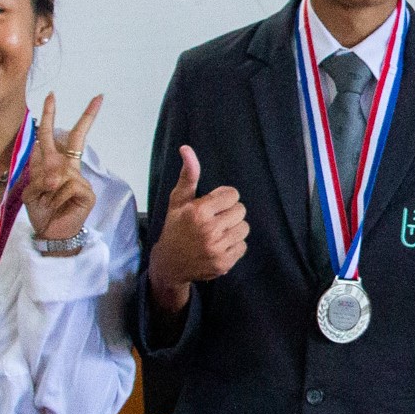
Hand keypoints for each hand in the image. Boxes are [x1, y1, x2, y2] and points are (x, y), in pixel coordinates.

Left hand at [23, 92, 101, 242]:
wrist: (50, 233)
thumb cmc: (41, 211)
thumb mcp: (30, 190)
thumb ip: (38, 175)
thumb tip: (55, 174)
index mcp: (53, 164)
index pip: (52, 136)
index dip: (50, 115)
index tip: (52, 96)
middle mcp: (68, 168)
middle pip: (75, 139)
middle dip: (87, 117)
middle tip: (98, 97)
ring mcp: (79, 180)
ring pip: (59, 172)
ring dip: (47, 189)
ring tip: (48, 203)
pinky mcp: (87, 192)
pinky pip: (67, 186)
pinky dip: (56, 198)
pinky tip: (58, 207)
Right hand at [146, 145, 248, 312]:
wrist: (170, 264)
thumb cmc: (175, 227)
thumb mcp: (178, 200)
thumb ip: (188, 175)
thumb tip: (186, 149)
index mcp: (199, 212)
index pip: (233, 195)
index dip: (224, 198)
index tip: (213, 205)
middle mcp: (209, 230)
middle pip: (241, 211)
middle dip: (230, 212)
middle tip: (216, 218)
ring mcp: (217, 249)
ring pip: (244, 228)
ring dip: (233, 228)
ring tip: (218, 232)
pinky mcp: (223, 263)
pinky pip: (243, 246)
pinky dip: (234, 245)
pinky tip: (219, 245)